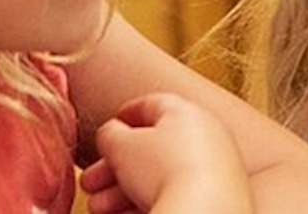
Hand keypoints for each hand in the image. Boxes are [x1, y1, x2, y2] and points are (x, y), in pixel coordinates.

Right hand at [78, 93, 248, 213]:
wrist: (203, 210)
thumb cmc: (165, 171)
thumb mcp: (121, 145)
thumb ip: (110, 134)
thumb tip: (110, 134)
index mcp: (186, 112)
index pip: (152, 104)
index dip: (125, 115)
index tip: (109, 128)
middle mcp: (207, 136)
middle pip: (152, 148)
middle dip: (115, 167)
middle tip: (90, 183)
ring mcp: (215, 167)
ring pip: (160, 176)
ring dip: (122, 191)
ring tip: (99, 207)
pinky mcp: (216, 195)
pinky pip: (175, 195)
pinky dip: (145, 204)